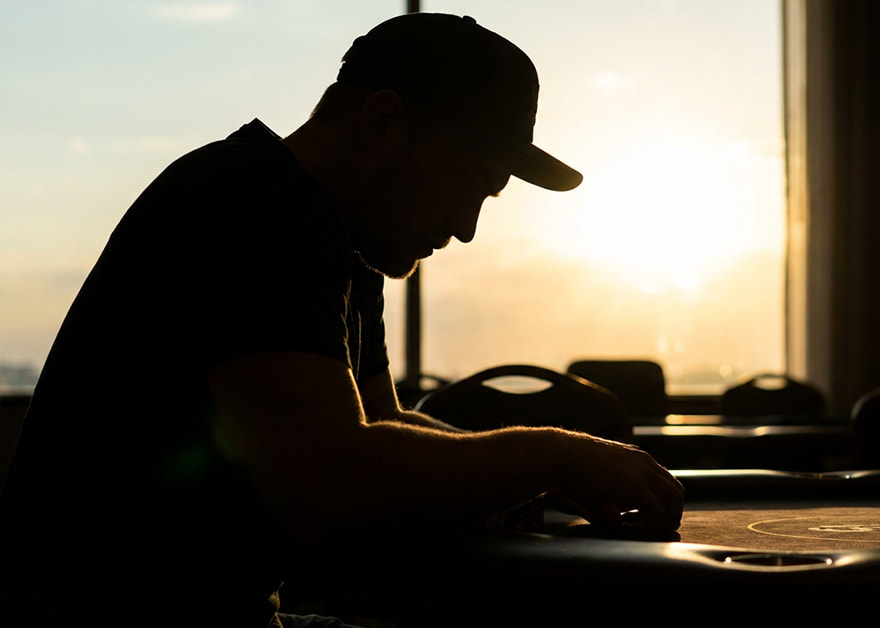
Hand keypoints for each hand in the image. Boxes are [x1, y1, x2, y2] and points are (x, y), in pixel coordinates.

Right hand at [552, 434, 683, 537]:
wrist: (562, 454)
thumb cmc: (571, 467)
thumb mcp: (598, 480)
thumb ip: (612, 498)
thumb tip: (616, 520)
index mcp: (637, 459)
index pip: (664, 482)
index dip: (657, 502)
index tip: (634, 515)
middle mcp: (646, 464)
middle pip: (677, 492)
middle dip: (668, 512)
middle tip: (646, 526)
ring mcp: (644, 475)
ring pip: (675, 502)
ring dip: (664, 520)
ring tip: (641, 529)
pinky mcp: (638, 489)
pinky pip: (659, 514)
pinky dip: (650, 526)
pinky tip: (629, 528)